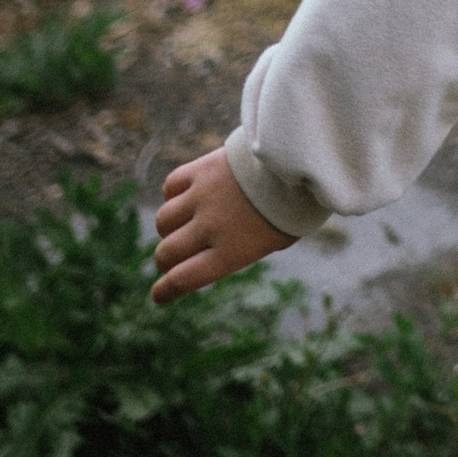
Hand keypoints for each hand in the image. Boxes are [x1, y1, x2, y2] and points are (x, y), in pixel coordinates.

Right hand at [150, 147, 295, 303]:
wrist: (298, 162)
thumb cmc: (294, 205)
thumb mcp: (276, 240)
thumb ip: (246, 249)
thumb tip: (223, 254)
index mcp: (230, 253)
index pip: (182, 280)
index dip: (165, 291)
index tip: (159, 295)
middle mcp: (210, 228)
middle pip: (167, 253)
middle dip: (165, 261)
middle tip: (170, 259)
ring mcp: (202, 198)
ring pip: (164, 221)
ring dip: (168, 228)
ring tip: (180, 226)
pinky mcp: (200, 170)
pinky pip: (171, 186)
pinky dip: (173, 194)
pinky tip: (183, 196)